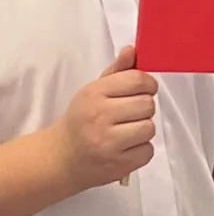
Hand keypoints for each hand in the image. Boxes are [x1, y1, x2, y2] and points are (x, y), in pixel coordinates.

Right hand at [54, 46, 157, 191]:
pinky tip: (125, 148)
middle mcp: (100, 116)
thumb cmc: (83, 119)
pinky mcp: (118, 165)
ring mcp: (108, 143)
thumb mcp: (94, 91)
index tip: (142, 90)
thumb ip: (117, 71)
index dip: (147, 84)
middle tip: (129, 115)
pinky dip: (141, 150)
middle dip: (143, 109)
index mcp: (95, 93)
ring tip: (126, 132)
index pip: (138, 80)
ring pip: (150, 128)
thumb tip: (132, 50)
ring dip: (143, 130)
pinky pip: (148, 151)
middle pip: (148, 104)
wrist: (62, 158)